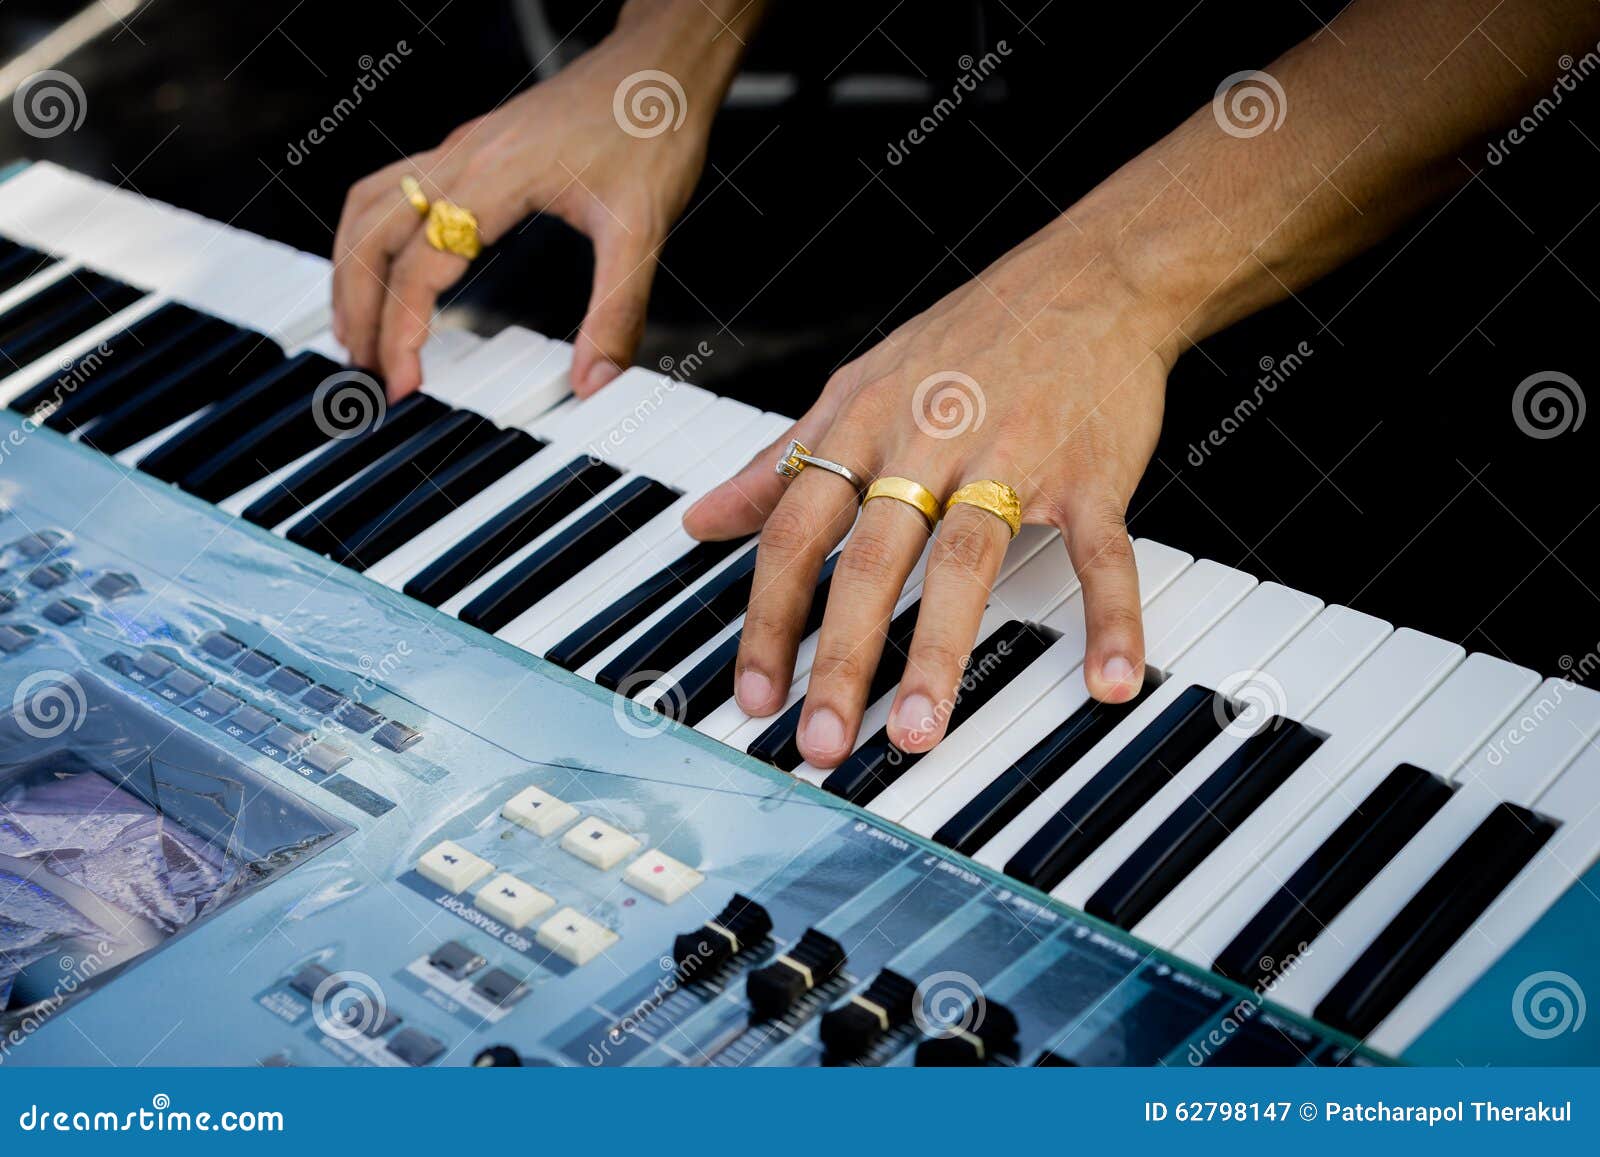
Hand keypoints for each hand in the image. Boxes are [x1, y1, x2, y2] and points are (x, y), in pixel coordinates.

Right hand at [330, 2, 753, 400]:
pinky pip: (389, 190)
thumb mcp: (643, 231)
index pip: (420, 263)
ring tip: (356, 333)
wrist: (659, 68)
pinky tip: (378, 270)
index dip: (402, 328)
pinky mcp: (468, 148)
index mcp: (496, 176)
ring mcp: (460, 149)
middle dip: (359, 309)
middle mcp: (463, 157)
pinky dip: (369, 237)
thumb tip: (595, 380)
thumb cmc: (652, 130)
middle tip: (367, 371)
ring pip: (368, 208)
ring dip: (351, 272)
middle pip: (372, 236)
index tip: (403, 380)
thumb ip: (616, 312)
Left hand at [682, 224, 1181, 767]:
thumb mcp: (855, 388)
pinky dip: (1109, 617)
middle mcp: (928, 440)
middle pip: (872, 557)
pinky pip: (1101, 552)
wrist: (1089, 277)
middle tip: (822, 741)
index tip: (755, 695)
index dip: (769, 618)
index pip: (797, 532)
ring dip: (940, 650)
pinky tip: (1107, 682)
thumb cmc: (964, 339)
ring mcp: (1012, 455)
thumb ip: (779, 461)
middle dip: (840, 655)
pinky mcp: (1090, 470)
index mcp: (864, 425)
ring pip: (967, 557)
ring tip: (919, 730)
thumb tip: (702, 518)